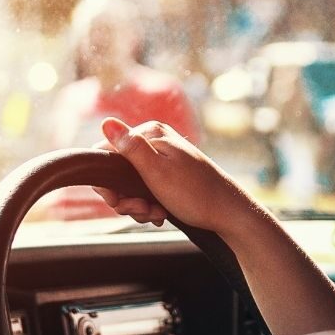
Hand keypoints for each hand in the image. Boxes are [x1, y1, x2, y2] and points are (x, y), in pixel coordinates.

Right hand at [93, 117, 264, 243]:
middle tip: (143, 211)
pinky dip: (149, 205)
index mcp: (151, 133)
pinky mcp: (169, 173)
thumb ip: (130, 147)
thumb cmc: (194, 193)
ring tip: (156, 213)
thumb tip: (106, 121)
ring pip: (131, 185)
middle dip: (126, 198)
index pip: (107, 153)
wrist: (228, 212)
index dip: (107, 183)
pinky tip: (161, 213)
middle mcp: (156, 140)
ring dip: (138, 206)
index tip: (119, 202)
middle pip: (118, 172)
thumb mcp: (156, 171)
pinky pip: (145, 189)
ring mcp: (163, 157)